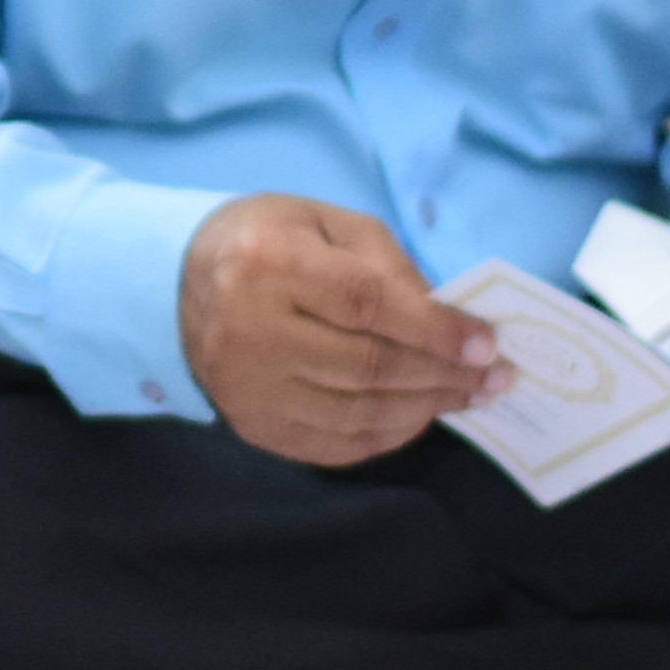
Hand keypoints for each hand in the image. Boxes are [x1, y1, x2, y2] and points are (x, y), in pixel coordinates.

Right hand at [181, 194, 508, 465]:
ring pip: (360, 412)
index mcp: (269, 264)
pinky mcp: (252, 424)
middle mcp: (251, 330)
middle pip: (371, 366)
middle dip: (446, 375)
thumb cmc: (266, 243)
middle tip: (496, 377)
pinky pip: (337, 444)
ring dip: (427, 408)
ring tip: (468, 396)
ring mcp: (248, 387)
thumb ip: (389, 265)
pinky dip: (390, 436)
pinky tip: (419, 416)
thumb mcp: (326, 224)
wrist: (172, 283)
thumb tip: (451, 323)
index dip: (435, 329)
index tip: (488, 344)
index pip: (367, 305)